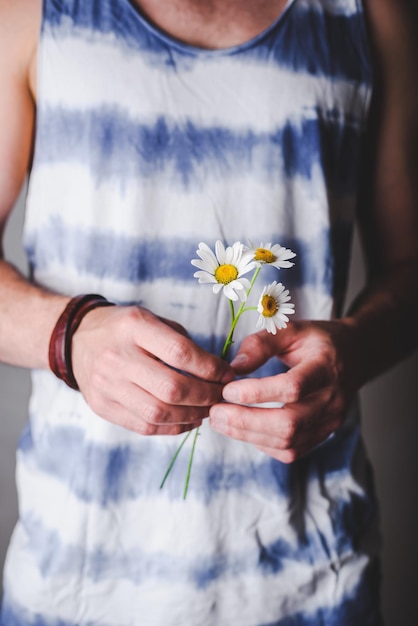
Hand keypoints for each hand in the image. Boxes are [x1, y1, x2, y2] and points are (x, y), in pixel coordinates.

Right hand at [71, 305, 233, 435]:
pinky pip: (145, 426)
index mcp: (134, 328)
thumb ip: (182, 343)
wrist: (77, 340)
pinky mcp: (102, 407)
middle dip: (206, 396)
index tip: (227, 375)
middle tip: (222, 396)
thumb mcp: (151, 320)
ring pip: (159, 413)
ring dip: (193, 416)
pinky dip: (173, 427)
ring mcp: (106, 385)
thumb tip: (218, 373)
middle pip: (172, 388)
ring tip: (208, 409)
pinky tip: (188, 420)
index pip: (181, 353)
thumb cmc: (125, 329)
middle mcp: (117, 357)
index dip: (211, 368)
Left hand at [209, 320, 356, 462]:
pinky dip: (264, 444)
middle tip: (215, 413)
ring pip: (288, 441)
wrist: (356, 356)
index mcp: (326, 367)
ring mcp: (330, 420)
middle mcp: (332, 398)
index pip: (293, 387)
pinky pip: (292, 451)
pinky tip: (246, 430)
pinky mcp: (324, 434)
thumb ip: (262, 343)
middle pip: (289, 423)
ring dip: (248, 435)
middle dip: (246, 422)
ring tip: (221, 422)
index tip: (227, 390)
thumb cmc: (318, 341)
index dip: (257, 392)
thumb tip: (234, 367)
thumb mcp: (292, 328)